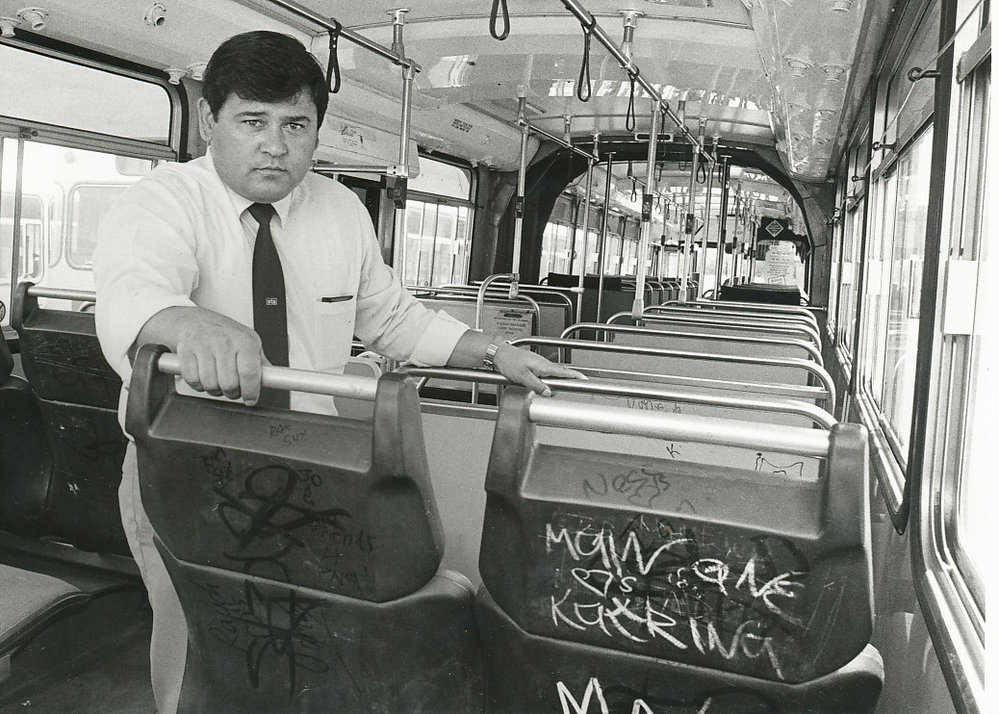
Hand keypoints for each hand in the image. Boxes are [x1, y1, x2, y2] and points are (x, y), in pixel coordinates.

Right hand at [137, 306, 265, 404]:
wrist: (193, 320)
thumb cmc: (223, 333)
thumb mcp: (247, 342)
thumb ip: (260, 362)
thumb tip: (273, 380)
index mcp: (245, 341)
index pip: (250, 372)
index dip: (250, 391)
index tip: (251, 399)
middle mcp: (225, 341)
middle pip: (229, 383)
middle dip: (231, 392)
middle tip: (232, 389)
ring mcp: (204, 345)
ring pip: (210, 384)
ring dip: (214, 389)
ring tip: (217, 380)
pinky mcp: (185, 350)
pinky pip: (192, 379)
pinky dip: (197, 384)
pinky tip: (202, 376)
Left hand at [491, 343, 586, 396]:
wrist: (498, 354)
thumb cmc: (509, 362)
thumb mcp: (523, 377)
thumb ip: (537, 386)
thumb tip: (548, 392)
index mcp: (543, 366)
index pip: (563, 371)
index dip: (575, 375)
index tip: (584, 379)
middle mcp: (543, 364)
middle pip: (557, 376)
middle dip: (557, 385)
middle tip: (549, 393)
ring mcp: (538, 364)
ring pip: (549, 377)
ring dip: (546, 384)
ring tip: (533, 387)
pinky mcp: (533, 366)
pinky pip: (541, 375)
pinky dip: (540, 381)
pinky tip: (530, 384)